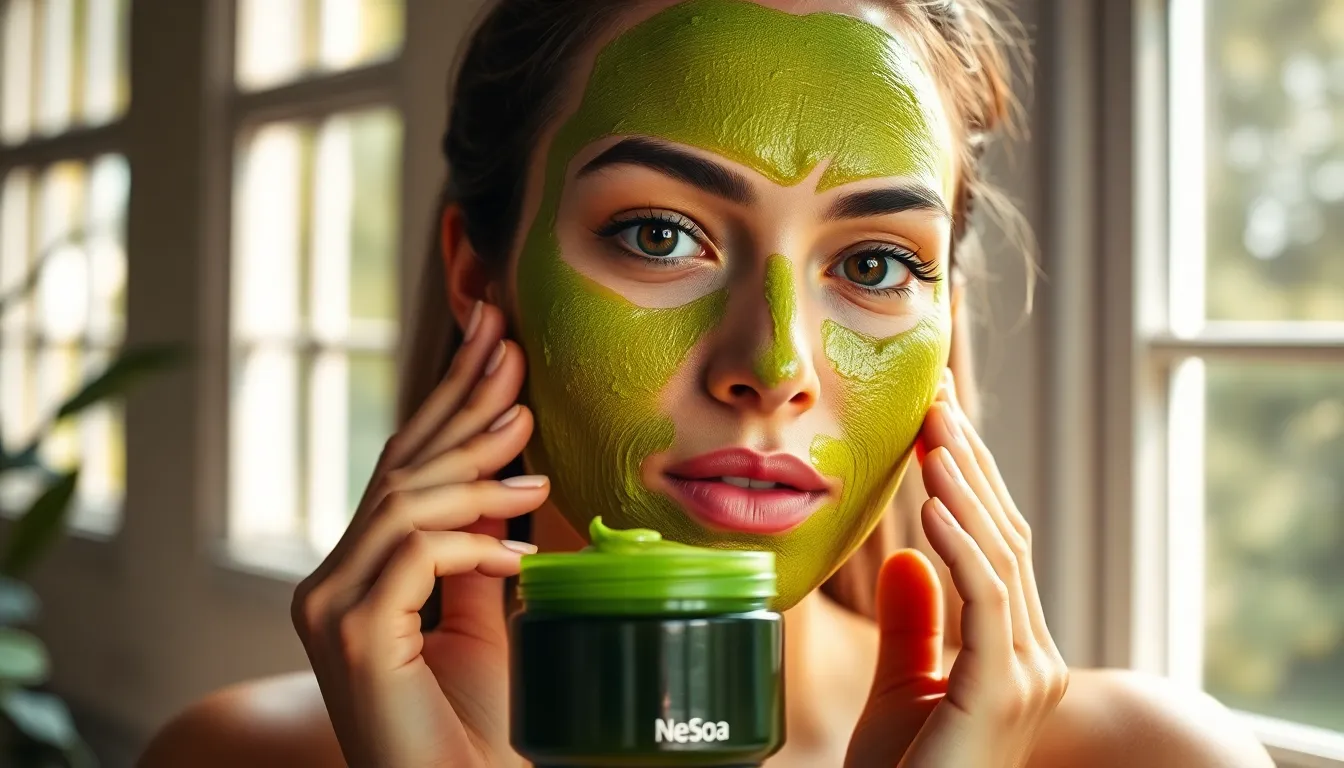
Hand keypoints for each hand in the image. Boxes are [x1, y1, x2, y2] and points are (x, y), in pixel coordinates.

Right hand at [291, 302, 545, 767]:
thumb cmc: (481, 721)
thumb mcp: (488, 617)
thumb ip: (484, 550)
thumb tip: (515, 482)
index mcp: (360, 573)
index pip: (404, 469)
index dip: (447, 400)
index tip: (490, 338)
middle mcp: (331, 582)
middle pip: (400, 469)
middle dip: (459, 399)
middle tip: (508, 341)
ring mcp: (332, 608)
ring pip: (404, 504)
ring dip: (476, 468)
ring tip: (531, 436)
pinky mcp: (352, 635)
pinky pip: (416, 557)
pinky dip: (472, 543)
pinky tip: (520, 552)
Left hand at [846, 370, 1067, 767]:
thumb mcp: (903, 685)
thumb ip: (915, 622)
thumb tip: (906, 552)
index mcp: (1013, 652)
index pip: (995, 547)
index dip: (970, 483)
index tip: (937, 424)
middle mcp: (1031, 658)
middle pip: (1005, 539)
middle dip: (970, 467)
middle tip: (936, 402)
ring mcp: (1024, 675)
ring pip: (1000, 558)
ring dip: (966, 489)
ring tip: (933, 434)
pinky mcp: (1001, 690)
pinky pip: (984, 599)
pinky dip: (962, 545)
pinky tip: (933, 502)